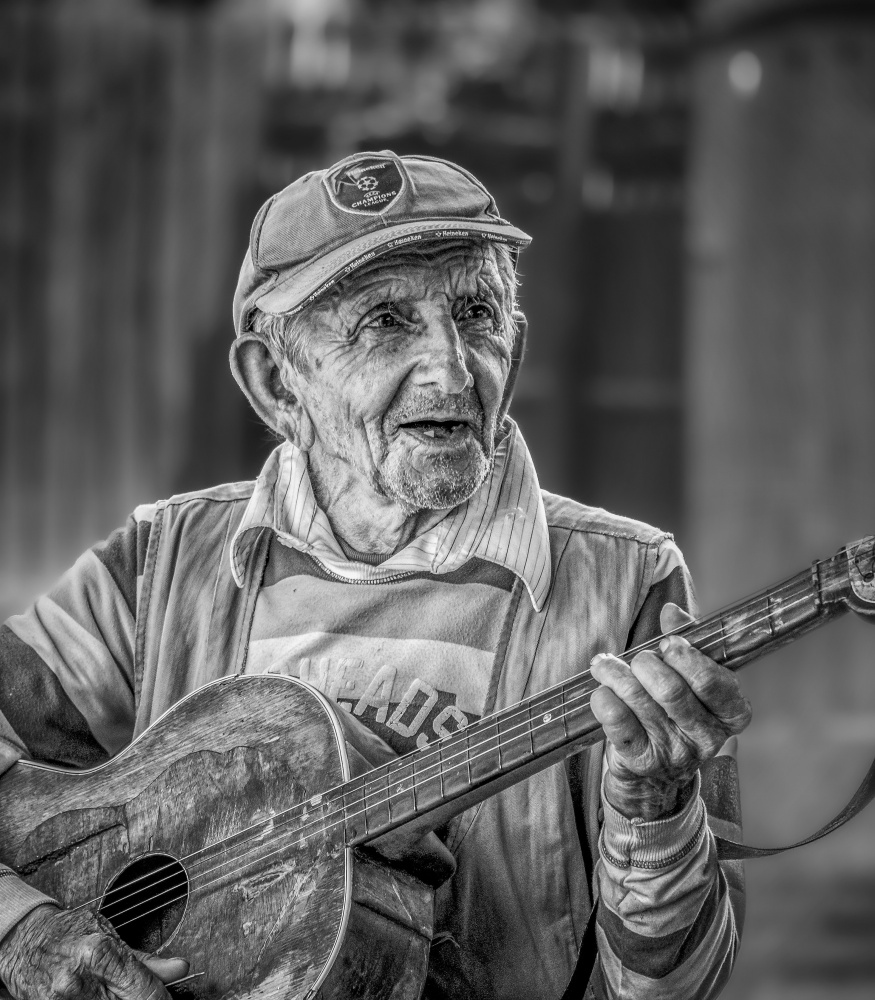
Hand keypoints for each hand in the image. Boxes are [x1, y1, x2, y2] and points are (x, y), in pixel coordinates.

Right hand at [0, 904, 188, 999]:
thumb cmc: (71, 932)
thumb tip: (181, 968)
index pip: (143, 992)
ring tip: (113, 989)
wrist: (26, 942)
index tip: (165, 999)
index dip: (160, 999)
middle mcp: (78, 980)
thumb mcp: (111, 934)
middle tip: (142, 993)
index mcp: (98, 952)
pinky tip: (100, 994)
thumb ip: (147, 960)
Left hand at [590, 603, 751, 820]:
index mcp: (731, 711)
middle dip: (646, 665)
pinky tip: (601, 691)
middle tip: (637, 659)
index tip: (668, 644)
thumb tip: (672, 611)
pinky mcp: (643, 761)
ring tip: (604, 665)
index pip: (715, 682)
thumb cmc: (674, 710)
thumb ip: (686, 641)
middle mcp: (708, 736)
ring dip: (616, 675)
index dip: (688, 659)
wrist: (655, 771)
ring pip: (639, 702)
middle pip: (672, 690)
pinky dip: (604, 700)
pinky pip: (618, 723)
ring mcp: (675, 752)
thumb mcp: (690, 677)